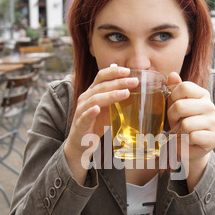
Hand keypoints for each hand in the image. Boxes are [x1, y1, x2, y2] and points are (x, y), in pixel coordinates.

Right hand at [64, 65, 137, 180]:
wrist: (81, 144)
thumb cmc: (95, 124)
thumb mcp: (108, 110)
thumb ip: (116, 99)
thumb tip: (132, 89)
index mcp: (92, 93)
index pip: (101, 76)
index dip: (113, 72)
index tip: (128, 71)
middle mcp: (85, 99)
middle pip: (101, 86)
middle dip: (118, 82)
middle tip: (134, 82)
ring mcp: (81, 111)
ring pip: (95, 99)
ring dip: (110, 95)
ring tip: (125, 93)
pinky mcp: (80, 124)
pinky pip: (84, 116)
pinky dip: (91, 112)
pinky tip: (97, 109)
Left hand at [167, 72, 214, 187]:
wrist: (192, 147)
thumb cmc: (183, 123)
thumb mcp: (176, 105)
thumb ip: (174, 90)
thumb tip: (172, 75)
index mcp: (202, 94)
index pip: (183, 87)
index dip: (172, 99)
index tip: (174, 108)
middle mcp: (210, 106)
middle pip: (180, 106)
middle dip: (173, 117)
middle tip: (176, 123)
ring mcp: (213, 122)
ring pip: (185, 124)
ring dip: (179, 132)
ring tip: (182, 133)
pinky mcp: (213, 138)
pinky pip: (192, 137)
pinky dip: (185, 141)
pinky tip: (189, 141)